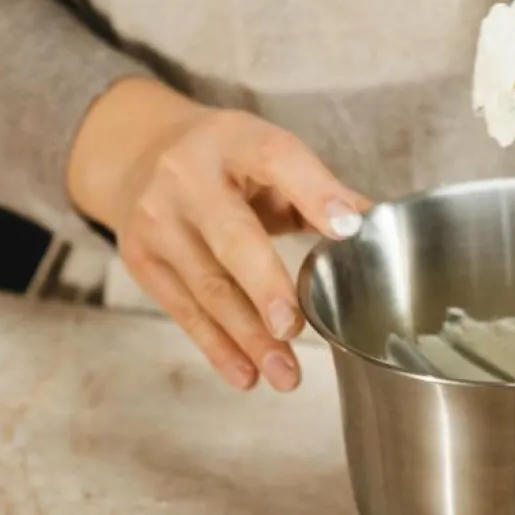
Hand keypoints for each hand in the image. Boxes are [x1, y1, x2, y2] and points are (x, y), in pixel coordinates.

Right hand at [68, 77, 369, 390]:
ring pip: (208, 286)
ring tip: (285, 374)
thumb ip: (321, 191)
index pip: (276, 158)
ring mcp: (157, 220)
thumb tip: (375, 227)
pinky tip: (247, 374)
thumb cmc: (226, 164)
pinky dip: (218, 348)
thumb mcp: (268, 157)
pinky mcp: (142, 260)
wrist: (139, 156)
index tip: (348, 231)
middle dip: (264, 287)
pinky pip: (184, 311)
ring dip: (248, 337)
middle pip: (231, 237)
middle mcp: (187, 176)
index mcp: (234, 140)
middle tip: (293, 329)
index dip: (314, 193)